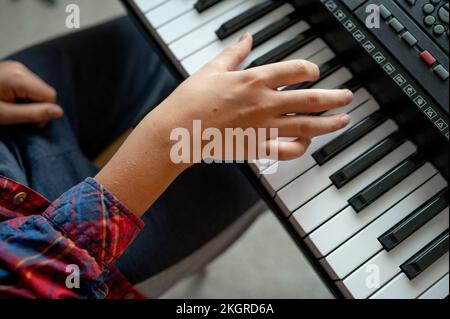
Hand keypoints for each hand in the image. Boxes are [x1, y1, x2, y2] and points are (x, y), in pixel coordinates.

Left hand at [0, 61, 62, 125]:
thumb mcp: (6, 115)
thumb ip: (34, 114)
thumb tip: (59, 112)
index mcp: (19, 77)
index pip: (50, 96)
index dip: (44, 112)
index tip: (30, 122)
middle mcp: (20, 68)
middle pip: (44, 91)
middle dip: (37, 105)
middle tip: (18, 115)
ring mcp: (15, 66)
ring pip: (37, 88)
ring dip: (30, 101)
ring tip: (11, 107)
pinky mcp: (11, 69)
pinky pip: (28, 84)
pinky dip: (23, 95)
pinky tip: (9, 100)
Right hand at [150, 32, 351, 160]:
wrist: (178, 129)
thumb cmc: (192, 100)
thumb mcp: (213, 68)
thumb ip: (234, 53)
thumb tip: (247, 38)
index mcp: (255, 79)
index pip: (296, 70)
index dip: (311, 70)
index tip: (314, 73)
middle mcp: (265, 102)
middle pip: (311, 100)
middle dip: (335, 98)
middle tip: (347, 98)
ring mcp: (264, 127)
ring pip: (308, 126)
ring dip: (330, 124)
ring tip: (343, 121)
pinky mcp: (257, 148)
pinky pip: (287, 151)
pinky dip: (301, 148)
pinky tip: (307, 144)